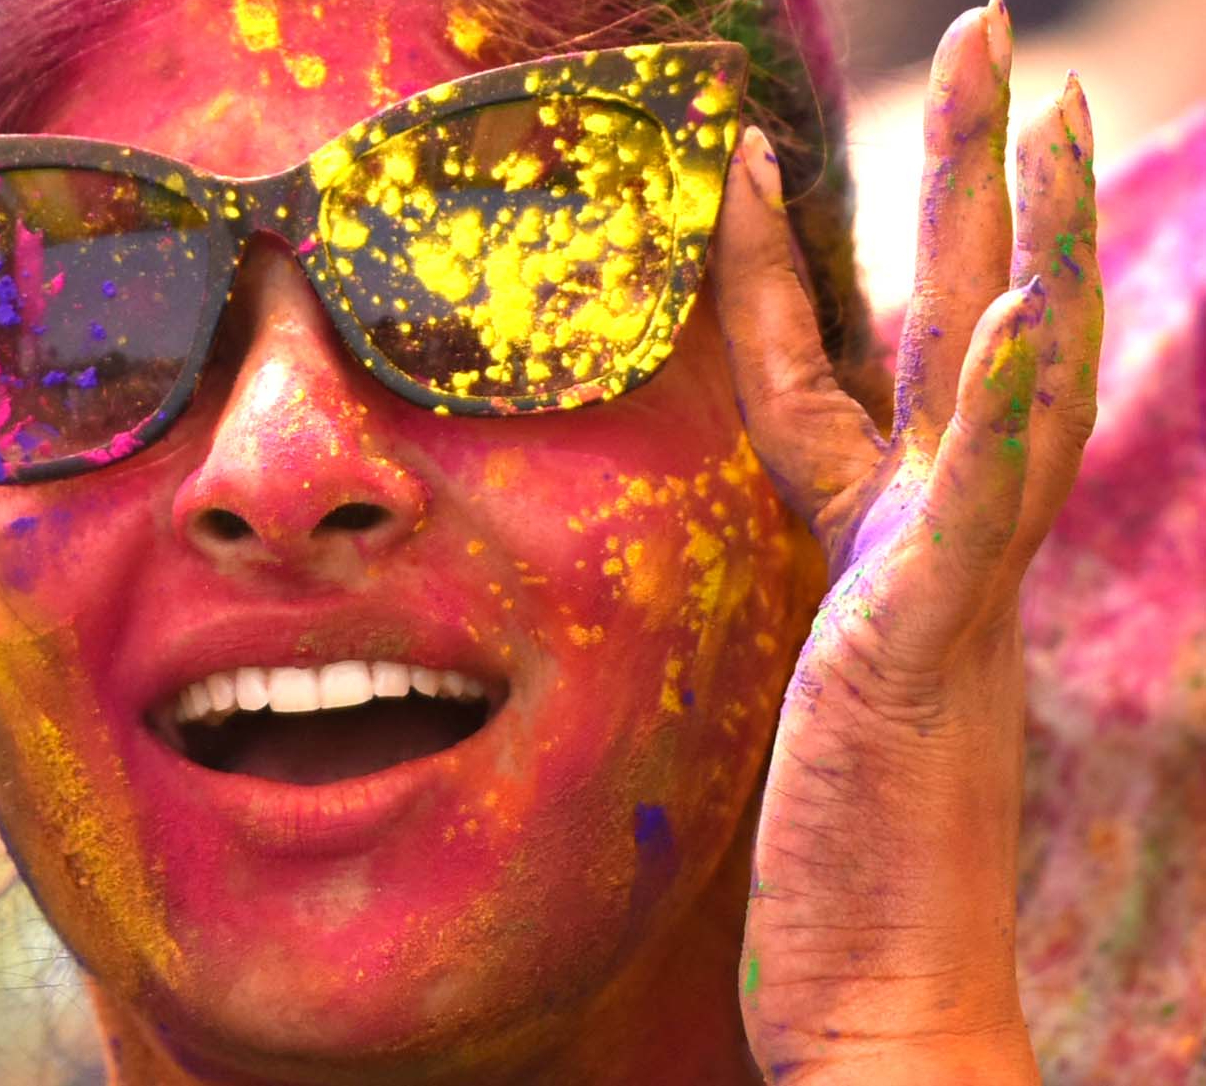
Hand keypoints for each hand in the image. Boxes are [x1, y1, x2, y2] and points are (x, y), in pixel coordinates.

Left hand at [710, 3, 1100, 1081]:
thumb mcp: (815, 697)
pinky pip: (976, 509)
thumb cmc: (847, 870)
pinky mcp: (929, 652)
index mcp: (884, 552)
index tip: (761, 158)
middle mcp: (935, 550)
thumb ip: (826, 614)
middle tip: (1001, 41)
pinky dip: (1013, 403)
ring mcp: (945, 594)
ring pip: (999, 384)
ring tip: (1038, 109)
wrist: (892, 997)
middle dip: (973, 181)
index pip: (837, 374)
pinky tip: (1025, 307)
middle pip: (961, 328)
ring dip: (1018, 241)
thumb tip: (802, 587)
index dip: (791, 266)